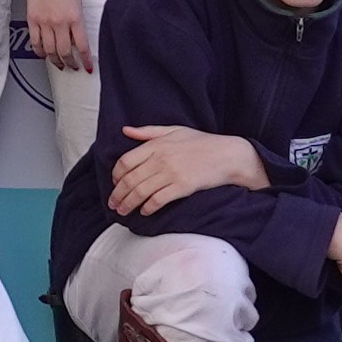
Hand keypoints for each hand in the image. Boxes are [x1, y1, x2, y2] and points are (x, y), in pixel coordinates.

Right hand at [22, 0, 92, 73]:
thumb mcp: (77, 3)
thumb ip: (77, 22)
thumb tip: (75, 37)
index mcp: (76, 18)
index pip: (82, 46)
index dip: (85, 60)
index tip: (87, 67)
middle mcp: (60, 23)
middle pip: (65, 52)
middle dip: (70, 63)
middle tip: (72, 66)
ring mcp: (45, 23)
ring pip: (50, 50)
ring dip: (55, 60)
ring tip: (59, 64)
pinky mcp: (33, 20)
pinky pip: (35, 42)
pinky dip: (40, 51)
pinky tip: (43, 54)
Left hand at [107, 124, 264, 216]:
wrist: (229, 155)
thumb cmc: (202, 142)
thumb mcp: (174, 130)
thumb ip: (148, 132)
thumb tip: (125, 130)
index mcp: (156, 145)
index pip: (125, 161)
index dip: (115, 175)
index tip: (114, 184)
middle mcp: (161, 158)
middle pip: (129, 179)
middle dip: (117, 194)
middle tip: (113, 204)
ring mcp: (171, 173)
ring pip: (140, 192)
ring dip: (128, 204)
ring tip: (122, 211)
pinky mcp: (183, 187)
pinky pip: (158, 200)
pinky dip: (148, 208)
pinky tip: (145, 212)